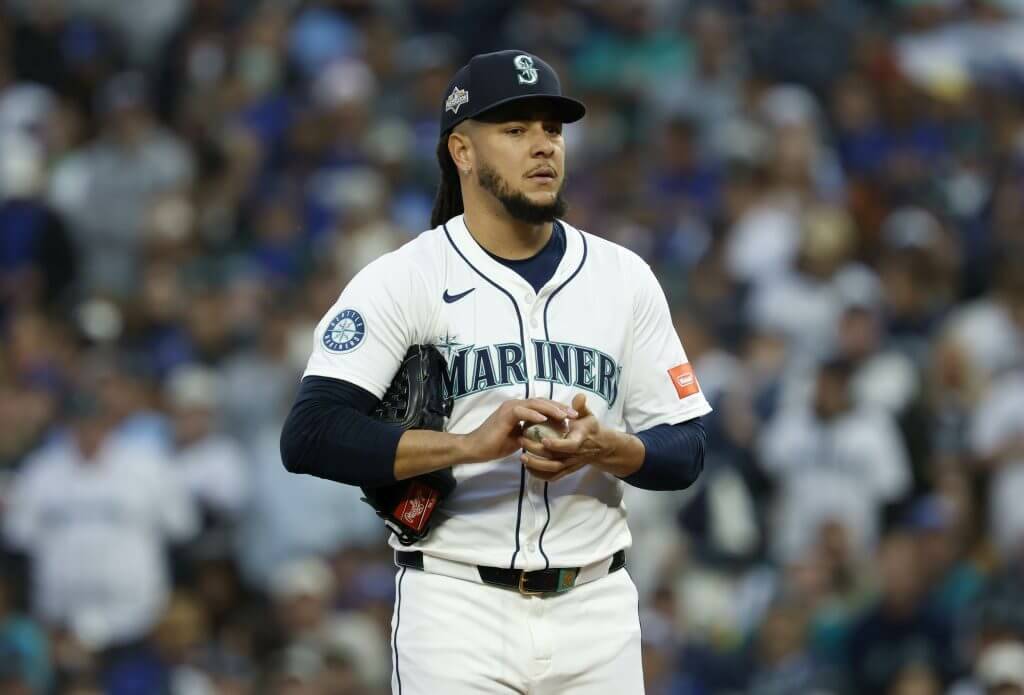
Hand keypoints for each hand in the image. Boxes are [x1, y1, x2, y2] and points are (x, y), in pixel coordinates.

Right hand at [460, 398, 577, 463]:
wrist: (475, 448)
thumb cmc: (495, 445)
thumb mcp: (518, 439)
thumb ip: (530, 433)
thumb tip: (546, 435)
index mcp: (520, 409)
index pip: (543, 406)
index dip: (558, 410)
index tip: (573, 417)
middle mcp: (516, 405)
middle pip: (542, 402)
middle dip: (560, 407)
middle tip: (575, 415)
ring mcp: (510, 408)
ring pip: (535, 404)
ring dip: (551, 409)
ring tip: (565, 416)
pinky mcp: (505, 414)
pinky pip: (522, 411)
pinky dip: (534, 414)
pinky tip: (545, 419)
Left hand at [518, 394, 641, 481]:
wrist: (599, 446)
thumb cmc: (589, 428)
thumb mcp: (588, 415)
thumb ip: (582, 407)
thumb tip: (579, 396)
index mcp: (580, 440)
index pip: (570, 446)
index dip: (557, 445)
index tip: (543, 439)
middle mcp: (575, 455)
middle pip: (556, 459)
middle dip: (537, 452)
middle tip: (522, 441)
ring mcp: (570, 465)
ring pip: (552, 470)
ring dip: (536, 465)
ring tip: (521, 456)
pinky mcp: (566, 471)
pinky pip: (552, 477)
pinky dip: (539, 475)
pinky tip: (527, 468)